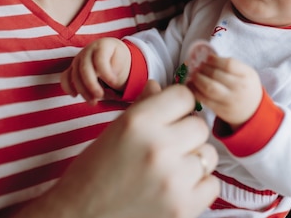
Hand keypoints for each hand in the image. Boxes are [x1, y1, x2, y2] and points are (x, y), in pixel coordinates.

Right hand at [12, 82, 219, 217]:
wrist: (78, 216)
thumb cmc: (94, 171)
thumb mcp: (115, 130)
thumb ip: (143, 106)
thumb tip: (160, 86)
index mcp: (138, 122)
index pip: (184, 96)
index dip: (177, 106)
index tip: (170, 117)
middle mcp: (158, 147)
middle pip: (200, 126)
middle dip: (186, 134)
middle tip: (167, 147)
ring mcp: (172, 180)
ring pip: (209, 155)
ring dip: (194, 160)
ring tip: (170, 169)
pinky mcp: (182, 208)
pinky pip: (212, 185)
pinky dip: (198, 187)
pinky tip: (176, 188)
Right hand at [60, 38, 130, 104]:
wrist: (110, 51)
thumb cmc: (117, 57)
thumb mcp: (122, 59)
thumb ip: (117, 69)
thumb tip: (111, 82)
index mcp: (102, 46)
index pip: (100, 59)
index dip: (106, 73)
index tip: (114, 83)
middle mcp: (88, 51)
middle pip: (85, 68)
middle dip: (91, 85)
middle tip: (100, 95)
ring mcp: (78, 59)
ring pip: (75, 75)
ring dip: (83, 91)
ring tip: (93, 102)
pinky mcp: (73, 67)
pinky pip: (65, 76)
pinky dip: (67, 86)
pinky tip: (75, 95)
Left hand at [189, 54, 262, 129]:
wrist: (253, 111)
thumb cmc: (246, 87)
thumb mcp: (246, 73)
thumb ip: (232, 65)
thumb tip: (208, 58)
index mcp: (247, 75)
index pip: (229, 64)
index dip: (215, 60)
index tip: (208, 58)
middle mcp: (239, 88)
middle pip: (216, 75)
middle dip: (203, 68)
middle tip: (198, 66)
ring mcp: (230, 101)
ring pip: (209, 87)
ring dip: (198, 79)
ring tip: (194, 74)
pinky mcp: (221, 110)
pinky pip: (205, 100)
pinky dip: (195, 91)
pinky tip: (191, 85)